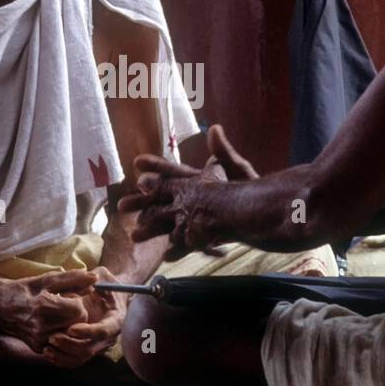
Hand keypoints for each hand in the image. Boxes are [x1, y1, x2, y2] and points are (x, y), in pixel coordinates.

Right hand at [0, 270, 93, 352]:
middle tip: (64, 306)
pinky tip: (49, 325)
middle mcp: (40, 326)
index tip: (69, 298)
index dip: (78, 303)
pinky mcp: (37, 348)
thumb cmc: (23, 289)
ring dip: (68, 325)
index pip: (79, 310)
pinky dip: (59, 333)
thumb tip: (95, 280)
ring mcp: (38, 339)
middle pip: (77, 324)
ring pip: (70, 334)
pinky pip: (60, 343)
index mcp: (43, 306)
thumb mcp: (46, 280)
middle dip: (76, 315)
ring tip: (57, 315)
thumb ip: (72, 279)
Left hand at [43, 267, 126, 368]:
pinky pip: (74, 360)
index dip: (88, 332)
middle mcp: (108, 336)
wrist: (107, 295)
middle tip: (53, 337)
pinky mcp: (86, 349)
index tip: (71, 328)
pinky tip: (47, 352)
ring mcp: (97, 345)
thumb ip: (91, 281)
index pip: (104, 331)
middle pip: (90, 349)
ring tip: (47, 347)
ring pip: (80, 357)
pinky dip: (60, 359)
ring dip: (63, 355)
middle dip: (70, 345)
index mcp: (115, 320)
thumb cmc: (104, 283)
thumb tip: (76, 289)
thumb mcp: (102, 276)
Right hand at [116, 125, 256, 258]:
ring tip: (134, 235)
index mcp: (196, 181)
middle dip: (142, 203)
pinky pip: (188, 243)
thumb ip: (224, 153)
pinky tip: (167, 256)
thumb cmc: (251, 188)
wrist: (262, 213)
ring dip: (152, 229)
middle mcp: (190, 199)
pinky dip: (179, 249)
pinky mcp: (204, 235)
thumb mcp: (238, 169)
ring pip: (168, 223)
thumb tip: (215, 129)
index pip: (172, 172)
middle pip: (162, 200)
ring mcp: (195, 218)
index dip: (155, 167)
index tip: (137, 162)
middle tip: (121, 206)